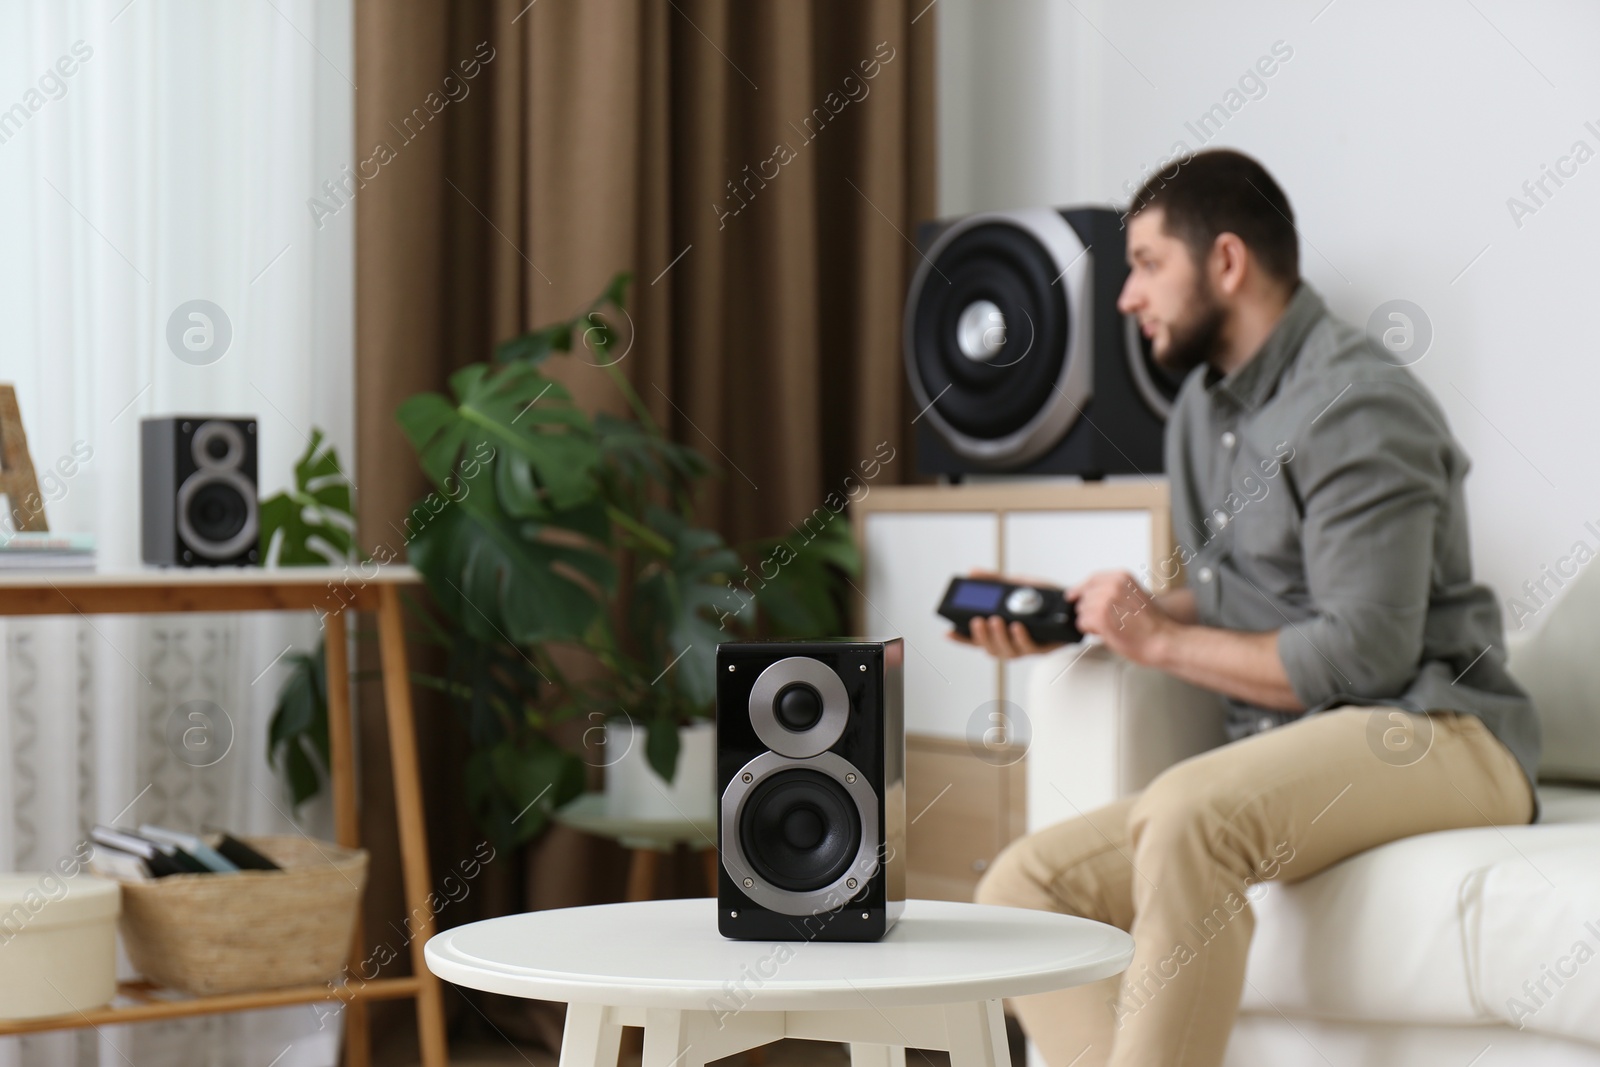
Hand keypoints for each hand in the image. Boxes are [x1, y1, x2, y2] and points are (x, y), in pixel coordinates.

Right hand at [946, 569, 1067, 660]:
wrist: (1073, 601)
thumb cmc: (1043, 596)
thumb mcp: (1015, 584)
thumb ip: (994, 580)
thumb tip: (972, 571)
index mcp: (1001, 630)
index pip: (976, 639)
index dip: (961, 639)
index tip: (947, 633)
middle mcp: (1012, 642)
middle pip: (990, 649)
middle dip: (980, 637)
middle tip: (978, 621)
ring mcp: (1027, 646)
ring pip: (1007, 653)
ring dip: (999, 638)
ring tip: (995, 621)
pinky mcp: (1045, 647)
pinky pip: (1030, 648)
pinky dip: (1021, 638)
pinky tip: (1017, 626)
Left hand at [1069, 569, 1173, 665]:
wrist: (1162, 640)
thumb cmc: (1152, 623)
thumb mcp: (1134, 595)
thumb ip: (1112, 591)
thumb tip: (1090, 596)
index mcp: (1121, 577)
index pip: (1092, 579)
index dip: (1080, 589)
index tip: (1072, 596)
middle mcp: (1111, 585)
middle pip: (1084, 597)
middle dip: (1091, 610)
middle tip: (1110, 621)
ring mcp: (1104, 600)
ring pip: (1082, 612)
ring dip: (1091, 622)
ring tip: (1112, 626)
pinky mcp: (1099, 617)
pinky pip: (1082, 624)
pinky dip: (1090, 631)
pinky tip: (1107, 632)